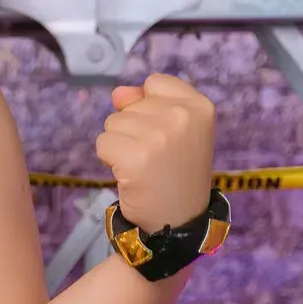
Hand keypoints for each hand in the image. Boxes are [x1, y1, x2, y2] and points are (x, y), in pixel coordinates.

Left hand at [95, 72, 215, 231]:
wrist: (177, 220)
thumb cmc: (175, 174)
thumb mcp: (174, 132)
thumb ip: (147, 103)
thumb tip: (118, 93)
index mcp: (200, 106)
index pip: (155, 82)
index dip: (149, 108)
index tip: (164, 135)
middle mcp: (182, 116)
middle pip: (129, 105)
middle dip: (133, 130)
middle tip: (154, 158)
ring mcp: (159, 135)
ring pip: (112, 123)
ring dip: (119, 146)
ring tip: (142, 166)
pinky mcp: (136, 156)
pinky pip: (103, 143)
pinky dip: (109, 160)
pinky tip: (129, 174)